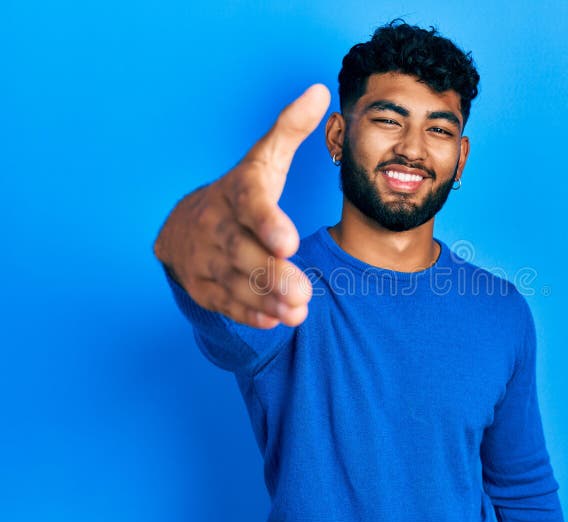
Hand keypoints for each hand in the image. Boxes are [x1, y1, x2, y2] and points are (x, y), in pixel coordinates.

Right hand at [153, 84, 330, 328]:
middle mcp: (217, 227)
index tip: (289, 241)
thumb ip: (289, 130)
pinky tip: (273, 320)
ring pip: (236, 282)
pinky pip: (226, 302)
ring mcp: (207, 260)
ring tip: (297, 311)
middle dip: (271, 274)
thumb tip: (319, 91)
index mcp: (236, 193)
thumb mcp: (261, 160)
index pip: (250, 204)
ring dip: (266, 298)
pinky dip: (249, 313)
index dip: (268, 222)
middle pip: (242, 252)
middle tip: (302, 293)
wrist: (183, 226)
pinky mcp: (205, 287)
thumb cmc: (239, 193)